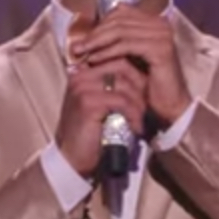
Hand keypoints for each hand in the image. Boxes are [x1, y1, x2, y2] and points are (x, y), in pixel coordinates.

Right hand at [54, 56, 147, 177]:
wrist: (73, 159)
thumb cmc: (91, 133)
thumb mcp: (102, 105)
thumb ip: (113, 88)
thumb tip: (142, 76)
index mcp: (82, 73)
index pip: (117, 60)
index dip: (137, 75)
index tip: (146, 94)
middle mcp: (80, 76)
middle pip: (122, 67)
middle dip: (140, 87)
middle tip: (146, 107)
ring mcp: (82, 88)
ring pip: (124, 85)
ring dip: (139, 104)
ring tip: (141, 119)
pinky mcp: (88, 103)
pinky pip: (122, 101)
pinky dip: (134, 115)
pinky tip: (136, 127)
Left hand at [69, 6, 191, 127]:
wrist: (169, 104)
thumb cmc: (147, 83)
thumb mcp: (129, 57)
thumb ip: (114, 42)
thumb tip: (86, 36)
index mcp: (154, 21)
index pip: (120, 12)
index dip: (99, 24)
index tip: (82, 39)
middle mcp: (160, 23)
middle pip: (119, 19)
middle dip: (94, 33)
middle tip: (76, 46)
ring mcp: (162, 34)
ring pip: (120, 30)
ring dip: (97, 42)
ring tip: (81, 53)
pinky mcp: (160, 48)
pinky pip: (126, 45)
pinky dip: (107, 51)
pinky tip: (95, 59)